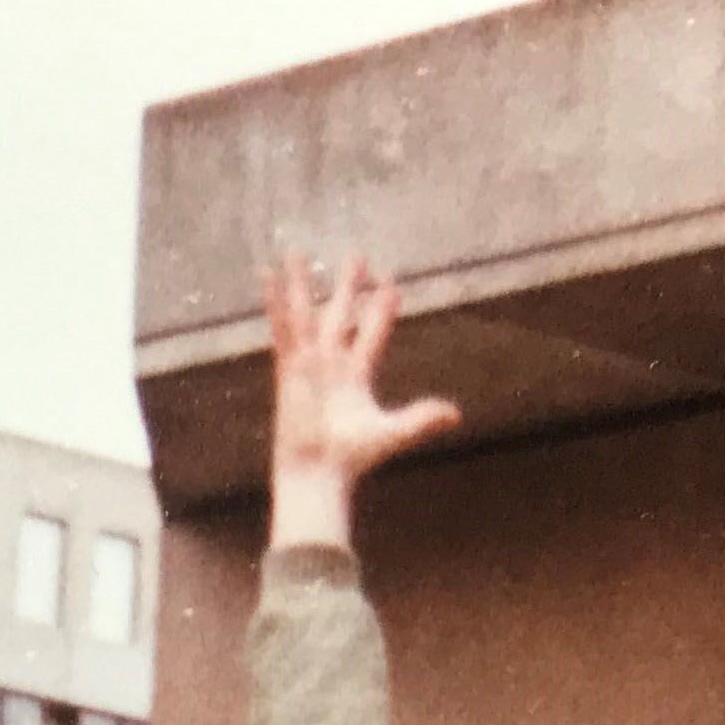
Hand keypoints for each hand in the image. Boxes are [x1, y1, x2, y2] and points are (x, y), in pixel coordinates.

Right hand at [264, 252, 459, 547]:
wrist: (316, 472)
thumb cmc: (351, 458)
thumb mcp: (392, 433)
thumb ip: (421, 419)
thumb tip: (456, 414)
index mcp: (359, 375)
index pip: (373, 331)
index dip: (382, 308)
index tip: (389, 284)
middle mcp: (333, 363)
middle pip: (341, 314)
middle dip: (348, 286)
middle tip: (355, 256)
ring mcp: (309, 363)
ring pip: (307, 313)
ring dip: (302, 283)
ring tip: (297, 252)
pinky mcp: (289, 367)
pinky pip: (282, 327)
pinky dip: (274, 302)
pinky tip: (268, 276)